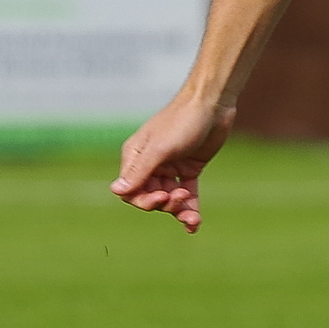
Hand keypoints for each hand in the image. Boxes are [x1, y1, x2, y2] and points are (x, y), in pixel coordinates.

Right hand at [111, 96, 233, 232]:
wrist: (212, 103)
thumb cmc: (182, 121)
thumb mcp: (159, 149)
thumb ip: (139, 172)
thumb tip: (116, 191)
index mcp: (136, 157)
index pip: (131, 191)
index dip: (144, 201)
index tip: (162, 197)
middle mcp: (150, 164)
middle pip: (150, 197)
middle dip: (165, 204)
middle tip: (180, 198)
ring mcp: (170, 167)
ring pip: (170, 199)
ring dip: (179, 210)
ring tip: (193, 218)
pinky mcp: (189, 169)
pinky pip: (187, 195)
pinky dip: (190, 208)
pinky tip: (195, 224)